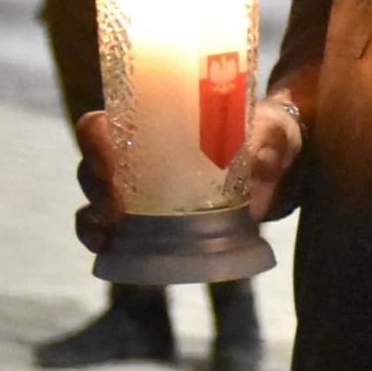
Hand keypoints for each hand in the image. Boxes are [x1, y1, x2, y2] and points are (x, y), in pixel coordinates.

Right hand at [66, 91, 306, 253]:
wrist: (278, 169)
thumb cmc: (266, 135)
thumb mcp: (273, 131)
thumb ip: (270, 140)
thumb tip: (263, 160)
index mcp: (155, 122)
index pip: (102, 124)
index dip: (94, 141)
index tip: (110, 165)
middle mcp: (137, 154)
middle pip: (92, 164)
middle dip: (95, 185)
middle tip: (116, 207)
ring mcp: (138, 190)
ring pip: (94, 200)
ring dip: (93, 217)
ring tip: (109, 233)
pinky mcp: (148, 221)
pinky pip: (110, 230)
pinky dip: (101, 238)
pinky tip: (107, 248)